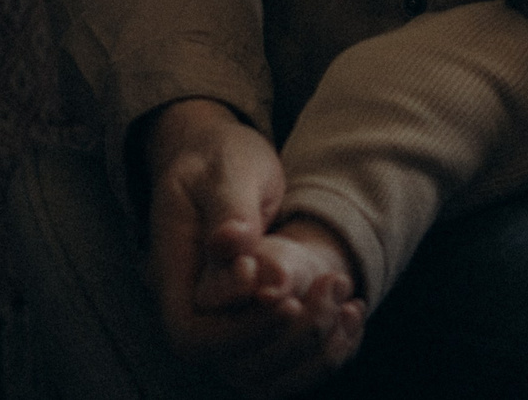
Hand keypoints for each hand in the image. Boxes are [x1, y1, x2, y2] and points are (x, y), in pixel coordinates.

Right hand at [141, 98, 351, 395]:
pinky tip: (353, 311)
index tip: (285, 297)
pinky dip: (323, 347)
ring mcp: (221, 314)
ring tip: (347, 297)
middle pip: (227, 361)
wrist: (218, 157)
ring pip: (258, 368)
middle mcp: (193, 304)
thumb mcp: (228, 170)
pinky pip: (282, 356)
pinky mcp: (251, 315)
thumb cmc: (219, 158)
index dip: (239, 329)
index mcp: (174, 271)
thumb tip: (234, 246)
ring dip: (310, 345)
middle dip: (286, 337)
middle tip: (330, 287)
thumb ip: (230, 210)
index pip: (192, 334)